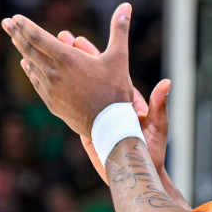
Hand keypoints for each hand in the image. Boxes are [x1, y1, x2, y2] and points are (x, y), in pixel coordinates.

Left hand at [3, 4, 134, 137]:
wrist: (109, 125)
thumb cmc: (115, 90)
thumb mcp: (119, 57)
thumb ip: (119, 29)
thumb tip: (126, 5)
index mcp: (67, 58)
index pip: (38, 37)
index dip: (25, 26)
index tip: (14, 17)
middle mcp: (54, 72)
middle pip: (28, 48)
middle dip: (15, 33)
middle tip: (5, 23)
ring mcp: (50, 88)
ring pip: (30, 65)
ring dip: (22, 50)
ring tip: (15, 40)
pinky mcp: (51, 102)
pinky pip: (36, 82)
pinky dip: (29, 70)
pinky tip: (26, 65)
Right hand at [57, 29, 171, 183]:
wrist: (139, 173)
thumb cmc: (153, 151)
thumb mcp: (158, 127)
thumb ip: (158, 106)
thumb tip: (167, 83)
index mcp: (124, 98)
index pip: (108, 70)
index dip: (93, 55)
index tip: (79, 40)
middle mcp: (109, 102)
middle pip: (89, 74)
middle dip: (74, 56)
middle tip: (61, 37)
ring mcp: (96, 114)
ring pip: (77, 88)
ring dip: (63, 71)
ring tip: (48, 53)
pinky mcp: (86, 128)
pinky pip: (72, 107)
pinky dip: (59, 94)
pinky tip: (44, 81)